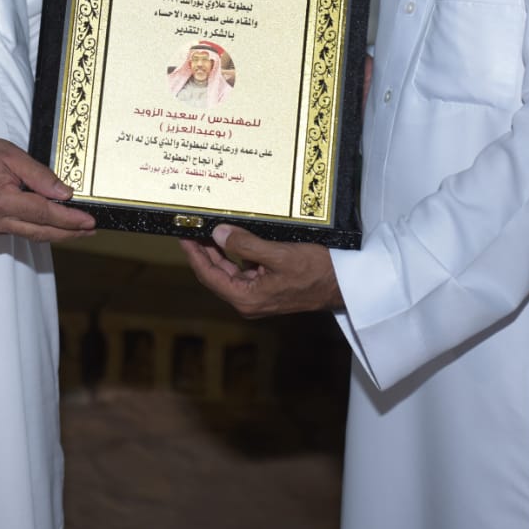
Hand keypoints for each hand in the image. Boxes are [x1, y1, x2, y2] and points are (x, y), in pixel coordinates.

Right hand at [0, 136, 95, 242]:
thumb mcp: (12, 156)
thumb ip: (40, 176)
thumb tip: (65, 193)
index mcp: (1, 199)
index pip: (43, 213)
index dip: (69, 219)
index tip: (88, 221)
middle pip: (41, 231)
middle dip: (69, 232)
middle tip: (91, 230)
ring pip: (33, 235)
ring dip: (58, 234)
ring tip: (80, 230)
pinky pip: (23, 232)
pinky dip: (42, 230)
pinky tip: (56, 226)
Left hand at [179, 224, 341, 317]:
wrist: (344, 284)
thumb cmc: (317, 272)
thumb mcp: (279, 254)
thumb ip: (246, 245)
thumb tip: (218, 234)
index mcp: (246, 298)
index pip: (209, 275)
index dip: (194, 254)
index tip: (184, 235)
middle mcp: (249, 300)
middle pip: (216, 273)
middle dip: (203, 250)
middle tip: (194, 227)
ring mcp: (258, 295)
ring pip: (229, 271)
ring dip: (219, 251)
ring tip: (209, 228)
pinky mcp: (268, 288)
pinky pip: (244, 270)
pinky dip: (236, 254)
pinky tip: (234, 237)